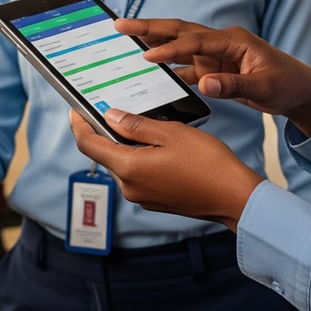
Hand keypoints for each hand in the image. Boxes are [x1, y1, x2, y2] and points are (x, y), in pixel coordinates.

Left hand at [70, 108, 263, 229]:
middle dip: (105, 132)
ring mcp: (141, 197)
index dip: (79, 125)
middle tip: (113, 109)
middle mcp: (130, 187)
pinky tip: (156, 145)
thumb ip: (135, 125)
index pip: (89, 145)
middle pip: (105, 155)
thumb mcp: (170, 133)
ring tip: (141, 124)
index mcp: (129, 168)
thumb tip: (110, 117)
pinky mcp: (154, 201)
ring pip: (123, 164)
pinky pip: (138, 175)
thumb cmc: (208, 164)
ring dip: (125, 145)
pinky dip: (139, 158)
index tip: (75, 110)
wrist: (234, 197)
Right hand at [116, 18, 310, 135]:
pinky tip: (149, 70)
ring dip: (153, 43)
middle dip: (149, 28)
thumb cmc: (288, 84)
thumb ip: (233, 85)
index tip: (148, 56)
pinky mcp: (214, 68)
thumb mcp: (264, 87)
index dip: (170, 49)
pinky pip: (185, 66)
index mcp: (233, 40)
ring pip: (178, 45)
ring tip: (125, 40)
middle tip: (121, 25)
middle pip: (179, 31)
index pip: (194, 41)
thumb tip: (204, 84)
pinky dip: (167, 67)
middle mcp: (221, 42)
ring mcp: (216, 55)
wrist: (301, 91)